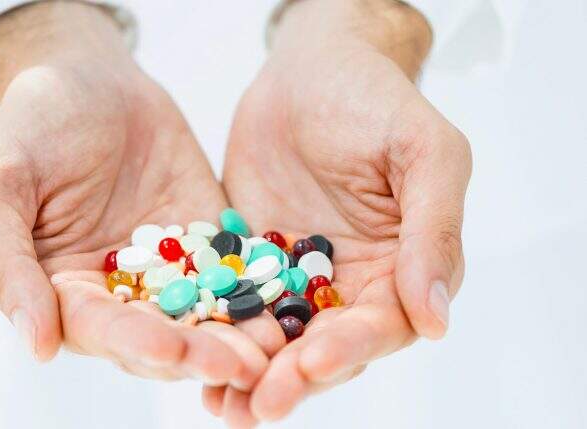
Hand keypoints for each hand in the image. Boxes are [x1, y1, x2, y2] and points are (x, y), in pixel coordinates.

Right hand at [0, 1, 283, 388]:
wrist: (92, 78)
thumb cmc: (32, 124)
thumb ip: (4, 261)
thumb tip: (37, 345)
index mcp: (61, 288)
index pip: (97, 329)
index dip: (132, 341)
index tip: (170, 351)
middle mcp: (116, 292)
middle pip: (158, 334)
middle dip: (198, 352)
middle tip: (241, 364)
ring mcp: (166, 271)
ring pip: (202, 313)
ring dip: (236, 335)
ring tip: (273, 349)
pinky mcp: (206, 244)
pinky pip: (234, 271)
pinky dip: (259, 290)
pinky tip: (290, 304)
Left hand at [212, 0, 471, 422]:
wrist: (310, 68)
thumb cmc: (376, 99)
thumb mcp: (424, 152)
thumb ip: (434, 230)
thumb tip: (437, 320)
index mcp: (401, 267)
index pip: (382, 324)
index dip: (352, 347)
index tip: (314, 360)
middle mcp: (350, 283)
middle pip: (325, 346)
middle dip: (294, 378)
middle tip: (257, 405)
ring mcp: (297, 276)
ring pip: (277, 338)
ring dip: (252, 375)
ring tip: (220, 408)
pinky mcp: (250, 261)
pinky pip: (233, 304)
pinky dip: (216, 333)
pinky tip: (190, 358)